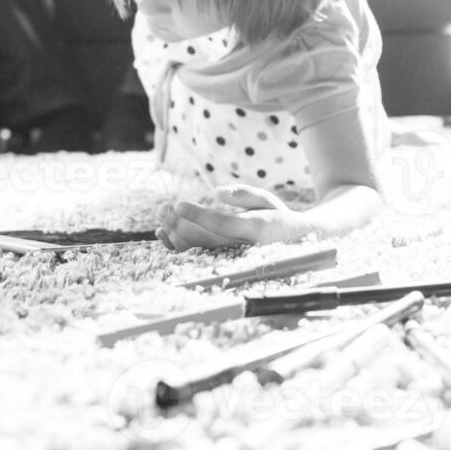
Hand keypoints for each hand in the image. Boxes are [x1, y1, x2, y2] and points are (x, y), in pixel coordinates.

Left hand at [155, 185, 309, 249]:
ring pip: (197, 248)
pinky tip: (163, 233)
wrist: (289, 241)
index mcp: (254, 228)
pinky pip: (195, 255)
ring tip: (161, 216)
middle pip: (204, 237)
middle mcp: (241, 245)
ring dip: (175, 233)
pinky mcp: (221, 258)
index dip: (198, 215)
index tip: (179, 204)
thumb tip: (217, 192)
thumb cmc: (275, 215)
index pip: (221, 223)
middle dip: (179, 223)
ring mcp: (230, 254)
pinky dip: (176, 246)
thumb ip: (244, 194)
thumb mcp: (266, 199)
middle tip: (162, 209)